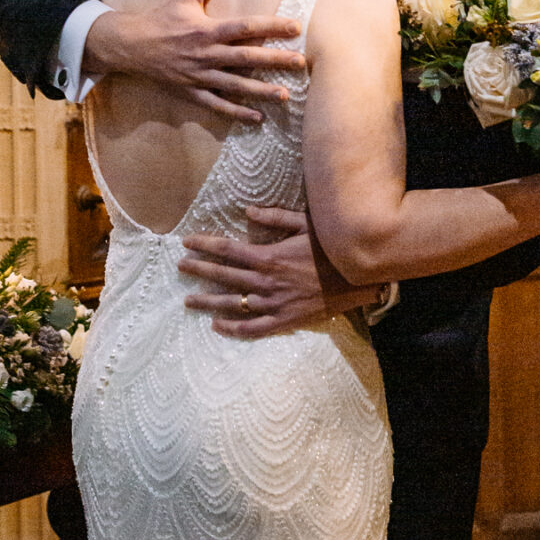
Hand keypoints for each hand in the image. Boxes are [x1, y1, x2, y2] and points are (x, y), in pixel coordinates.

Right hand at [85, 0, 304, 121]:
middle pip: (246, 58)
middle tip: (300, 62)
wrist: (130, 45)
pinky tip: (258, 117)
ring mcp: (199, 76)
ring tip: (285, 95)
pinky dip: (237, 113)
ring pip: (235, 85)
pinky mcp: (192, 92)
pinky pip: (217, 105)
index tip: (295, 26)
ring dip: (261, 91)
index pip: (245, 27)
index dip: (271, 26)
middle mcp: (205, 54)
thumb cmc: (161, 18)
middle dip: (274, 60)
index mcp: (206, 29)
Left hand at [181, 206, 347, 339]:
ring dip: (208, 301)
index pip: (227, 249)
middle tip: (180, 268)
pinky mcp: (284, 321)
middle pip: (223, 275)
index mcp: (269, 255)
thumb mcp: (305, 223)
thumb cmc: (332, 247)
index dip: (204, 245)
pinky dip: (233, 328)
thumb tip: (248, 210)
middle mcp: (266, 281)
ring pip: (233, 304)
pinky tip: (217, 326)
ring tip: (189, 300)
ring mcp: (274, 303)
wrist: (359, 277)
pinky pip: (253, 328)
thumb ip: (275, 217)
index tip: (186, 243)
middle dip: (199, 270)